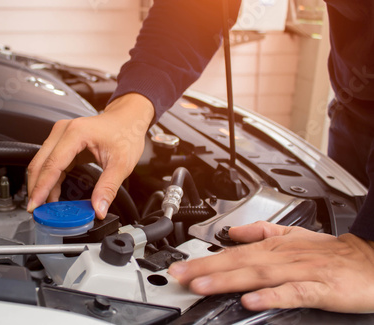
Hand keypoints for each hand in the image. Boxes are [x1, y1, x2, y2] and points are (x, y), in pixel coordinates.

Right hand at [27, 93, 154, 218]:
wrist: (128, 119)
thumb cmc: (126, 133)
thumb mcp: (121, 164)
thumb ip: (108, 188)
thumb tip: (98, 209)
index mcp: (76, 133)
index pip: (52, 165)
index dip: (41, 187)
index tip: (35, 205)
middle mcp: (63, 131)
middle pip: (40, 164)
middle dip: (36, 188)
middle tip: (36, 210)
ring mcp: (61, 135)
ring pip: (42, 163)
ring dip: (41, 185)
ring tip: (44, 206)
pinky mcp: (63, 142)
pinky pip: (50, 163)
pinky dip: (49, 179)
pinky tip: (52, 194)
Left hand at [168, 221, 373, 312]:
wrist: (371, 260)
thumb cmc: (333, 253)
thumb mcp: (294, 236)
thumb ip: (262, 232)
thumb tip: (234, 233)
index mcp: (276, 246)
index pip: (232, 252)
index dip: (204, 260)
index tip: (180, 267)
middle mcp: (284, 257)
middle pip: (238, 262)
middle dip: (205, 269)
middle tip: (179, 276)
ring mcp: (302, 272)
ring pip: (259, 274)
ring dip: (228, 280)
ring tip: (202, 286)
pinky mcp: (322, 288)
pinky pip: (294, 292)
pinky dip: (272, 295)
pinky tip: (252, 300)